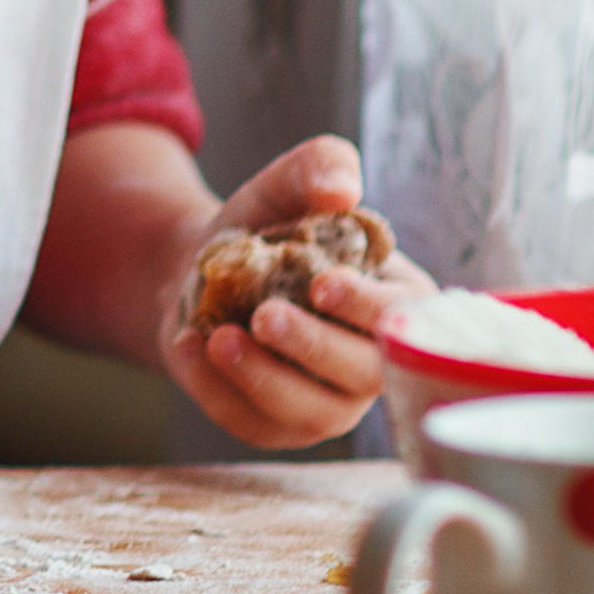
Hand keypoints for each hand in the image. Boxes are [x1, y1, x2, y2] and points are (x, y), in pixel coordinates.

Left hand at [159, 135, 429, 448]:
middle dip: (314, 347)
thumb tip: (341, 189)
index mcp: (395, 302)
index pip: (405, 318)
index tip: (322, 282)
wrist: (197, 270)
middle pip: (365, 375)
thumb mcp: (283, 186)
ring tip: (217, 337)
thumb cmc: (261, 230)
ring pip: (312, 414)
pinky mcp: (277, 425)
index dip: (368, 307)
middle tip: (264, 315)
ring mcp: (328, 402)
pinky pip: (254, 424)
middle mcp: (372, 360)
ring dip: (262, 378)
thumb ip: (318, 168)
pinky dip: (215, 390)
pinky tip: (188, 344)